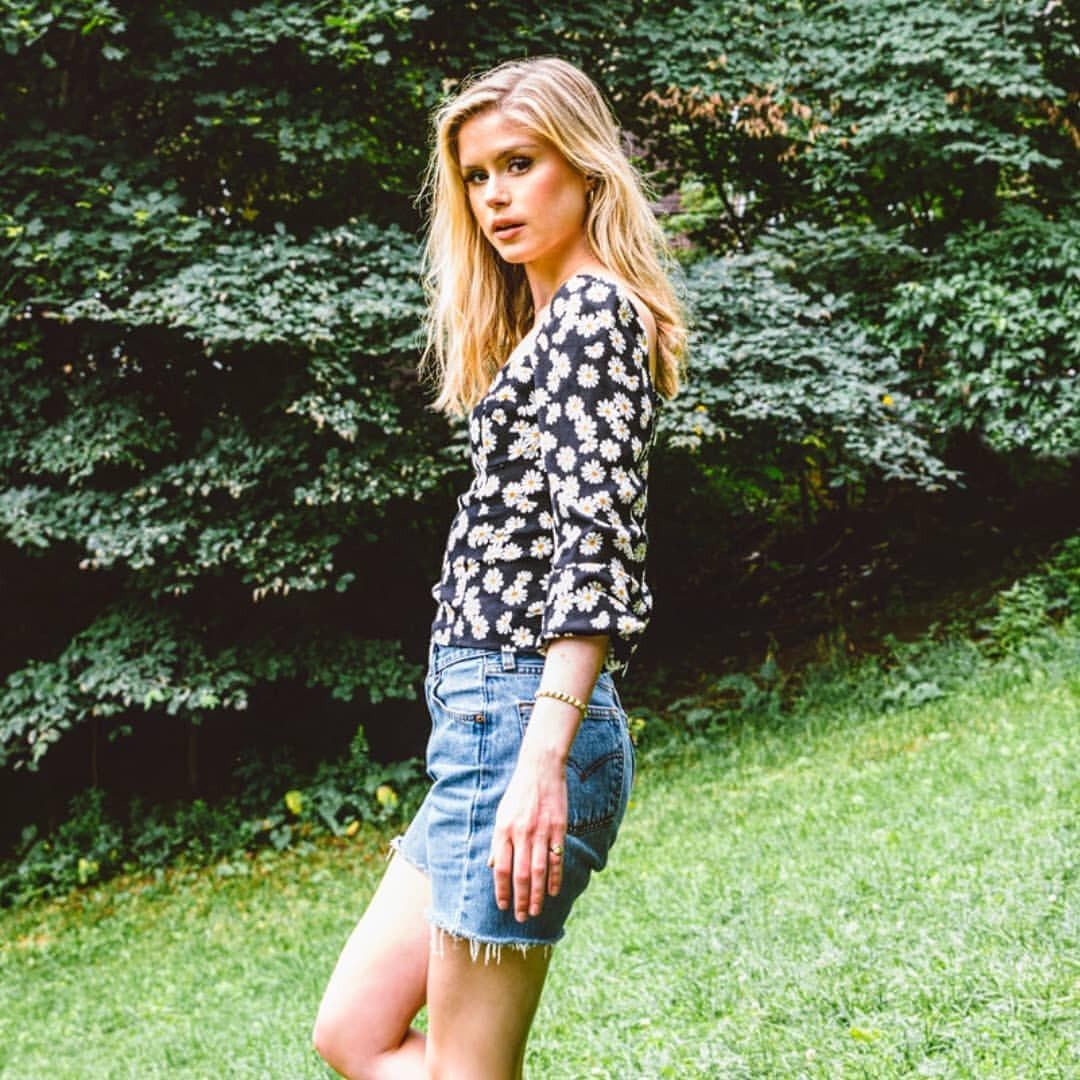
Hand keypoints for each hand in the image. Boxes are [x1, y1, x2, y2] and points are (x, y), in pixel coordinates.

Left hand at [488, 753, 567, 921]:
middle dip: (520, 899)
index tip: (502, 906)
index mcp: (503, 830)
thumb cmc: (518, 793)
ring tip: (535, 911)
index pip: (501, 869)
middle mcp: (521, 833)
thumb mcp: (501, 814)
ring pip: (538, 870)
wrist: (540, 769)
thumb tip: (492, 866)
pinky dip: (555, 877)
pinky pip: (556, 857)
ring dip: (536, 894)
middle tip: (521, 918)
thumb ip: (498, 841)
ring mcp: (541, 831)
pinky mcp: (558, 828)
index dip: (501, 890)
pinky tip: (553, 891)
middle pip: (520, 874)